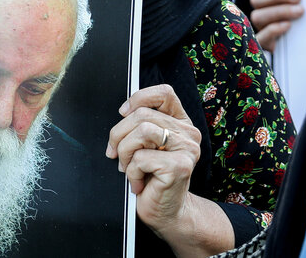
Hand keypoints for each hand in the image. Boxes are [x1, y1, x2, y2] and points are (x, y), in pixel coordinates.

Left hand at [107, 85, 202, 243]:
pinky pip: (141, 157)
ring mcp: (187, 150)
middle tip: (116, 154)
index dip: (139, 98)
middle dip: (119, 134)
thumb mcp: (144, 144)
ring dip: (125, 152)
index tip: (123, 114)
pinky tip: (138, 182)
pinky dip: (132, 171)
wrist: (165, 211)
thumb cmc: (151, 177)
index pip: (164, 93)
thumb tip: (123, 111)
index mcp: (181, 123)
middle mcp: (189, 134)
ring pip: (141, 131)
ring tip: (128, 168)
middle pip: (142, 114)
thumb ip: (140, 124)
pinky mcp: (180, 167)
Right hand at [248, 0, 303, 51]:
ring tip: (299, 11)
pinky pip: (260, 37)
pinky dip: (273, 29)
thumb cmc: (303, 19)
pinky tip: (287, 25)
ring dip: (279, 11)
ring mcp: (259, 28)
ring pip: (257, 16)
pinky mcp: (264, 43)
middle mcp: (259, 11)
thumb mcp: (297, 3)